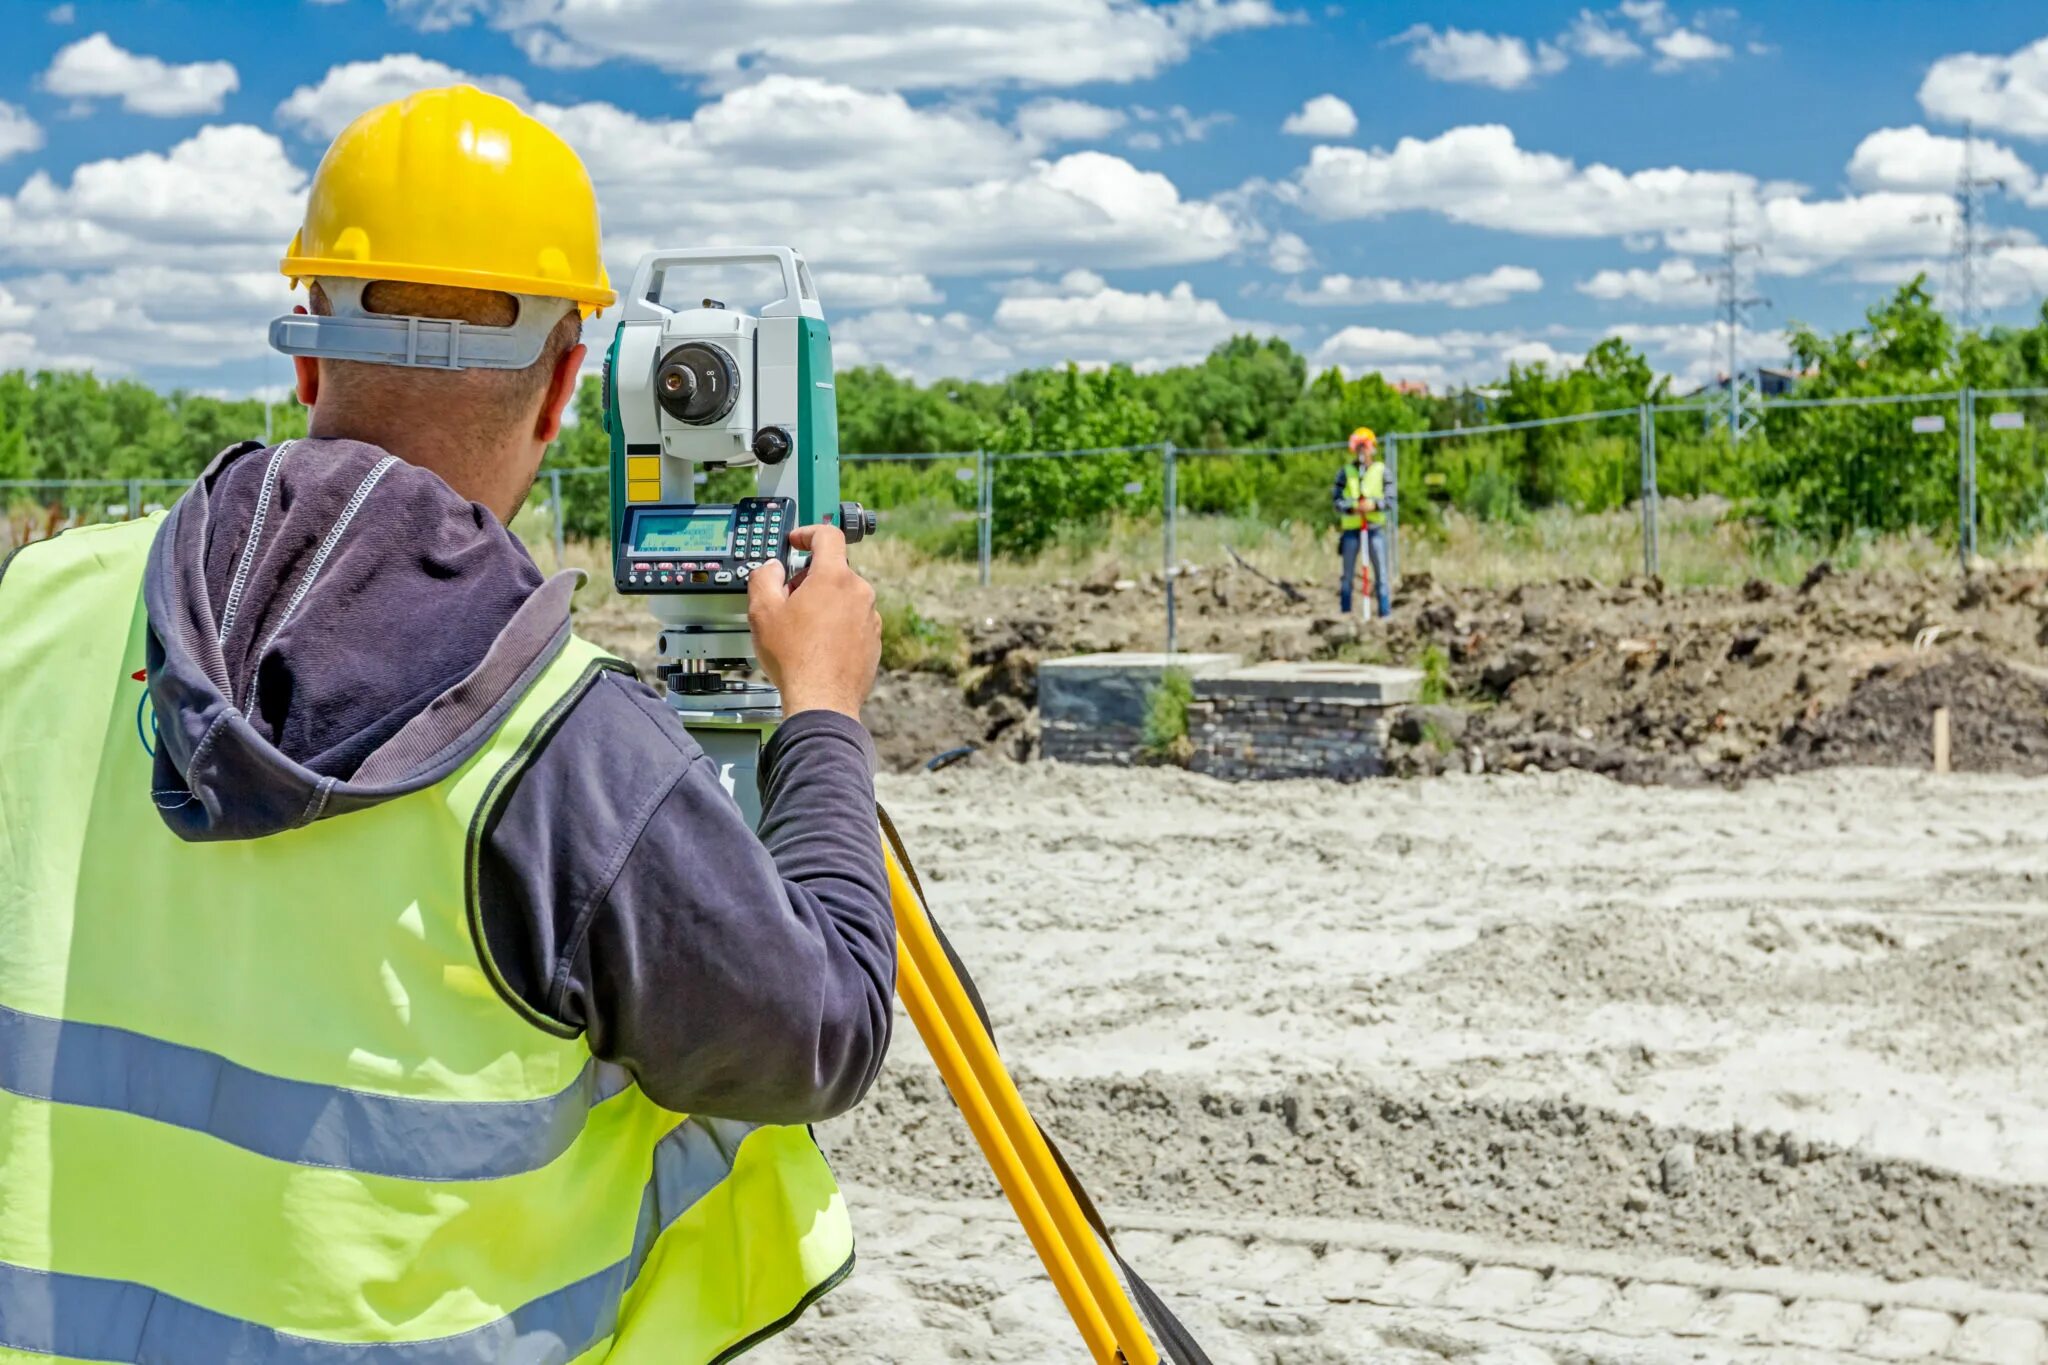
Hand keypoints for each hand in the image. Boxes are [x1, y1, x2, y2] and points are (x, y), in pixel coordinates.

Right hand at [748, 524, 880, 718]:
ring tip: (801, 629)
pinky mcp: (873, 640)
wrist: (822, 700)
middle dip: (809, 579)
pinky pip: (853, 621)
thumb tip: (772, 568)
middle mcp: (859, 593)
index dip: (808, 533)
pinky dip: (836, 625)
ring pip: (844, 597)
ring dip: (823, 603)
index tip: (797, 542)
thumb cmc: (795, 658)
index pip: (828, 536)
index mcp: (834, 578)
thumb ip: (764, 577)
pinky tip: (817, 646)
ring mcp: (870, 617)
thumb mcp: (763, 611)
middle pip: (833, 570)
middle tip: (787, 600)